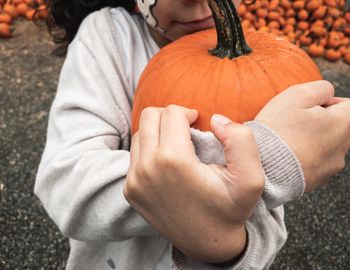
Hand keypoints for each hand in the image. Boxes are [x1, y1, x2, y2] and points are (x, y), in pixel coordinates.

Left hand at [124, 105, 264, 262]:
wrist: (208, 244)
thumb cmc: (230, 210)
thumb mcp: (250, 178)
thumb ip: (241, 140)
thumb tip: (215, 119)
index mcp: (173, 161)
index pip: (171, 113)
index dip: (188, 112)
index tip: (197, 123)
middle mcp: (146, 169)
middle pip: (150, 117)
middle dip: (170, 116)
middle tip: (187, 128)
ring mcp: (134, 181)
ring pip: (140, 133)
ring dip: (159, 132)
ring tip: (178, 144)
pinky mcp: (130, 190)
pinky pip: (135, 154)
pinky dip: (150, 149)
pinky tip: (168, 160)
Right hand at [254, 80, 349, 191]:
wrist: (262, 168)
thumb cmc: (277, 131)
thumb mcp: (296, 95)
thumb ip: (320, 88)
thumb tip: (328, 94)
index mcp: (342, 125)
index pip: (348, 106)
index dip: (327, 102)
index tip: (307, 107)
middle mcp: (342, 148)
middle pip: (339, 127)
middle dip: (320, 121)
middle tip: (293, 123)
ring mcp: (331, 167)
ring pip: (327, 145)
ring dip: (313, 139)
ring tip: (288, 140)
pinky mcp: (318, 180)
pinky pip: (316, 162)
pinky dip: (305, 157)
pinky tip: (287, 155)